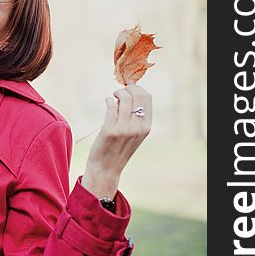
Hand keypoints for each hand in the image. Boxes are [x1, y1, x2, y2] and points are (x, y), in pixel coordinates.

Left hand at [81, 83, 151, 198]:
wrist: (107, 167)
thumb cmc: (119, 147)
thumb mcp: (135, 133)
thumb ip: (137, 116)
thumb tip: (132, 91)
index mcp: (146, 127)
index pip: (147, 97)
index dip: (137, 88)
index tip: (129, 88)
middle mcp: (138, 127)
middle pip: (137, 95)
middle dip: (127, 88)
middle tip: (119, 92)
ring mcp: (124, 129)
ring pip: (124, 98)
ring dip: (116, 93)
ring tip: (112, 97)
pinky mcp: (110, 130)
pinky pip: (110, 105)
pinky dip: (108, 100)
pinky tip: (107, 102)